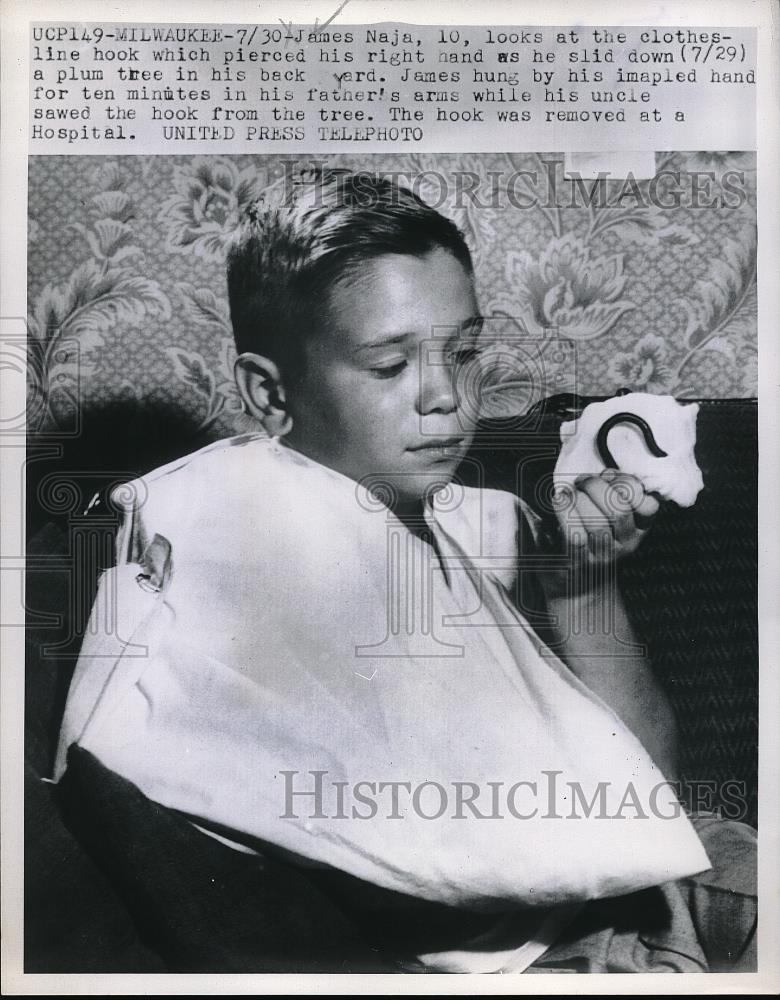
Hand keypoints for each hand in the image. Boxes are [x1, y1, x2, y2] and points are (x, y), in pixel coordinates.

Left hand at [536, 469, 659, 596]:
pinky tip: (559, 499)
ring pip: (598, 522)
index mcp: (639, 530)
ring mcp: (602, 556)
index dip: (628, 483)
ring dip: (580, 498)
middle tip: (582, 482)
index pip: (649, 505)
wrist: (578, 586)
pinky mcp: (578, 563)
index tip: (608, 476)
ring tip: (569, 492)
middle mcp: (626, 544)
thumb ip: (615, 492)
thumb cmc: (593, 541)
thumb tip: (608, 473)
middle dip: (597, 487)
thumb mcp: (613, 518)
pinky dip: (565, 512)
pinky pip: (574, 535)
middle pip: (619, 510)